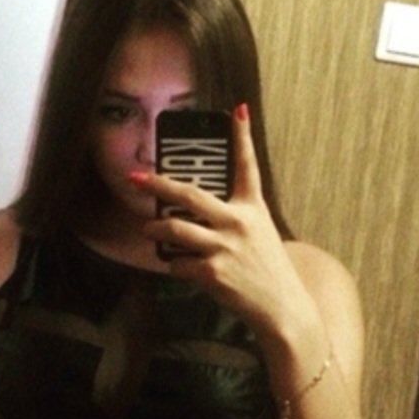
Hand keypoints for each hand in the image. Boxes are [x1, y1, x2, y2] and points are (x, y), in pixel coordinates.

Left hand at [135, 104, 318, 343]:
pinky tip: (180, 268)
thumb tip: (195, 209)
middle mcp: (238, 222)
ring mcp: (224, 248)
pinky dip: (174, 265)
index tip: (236, 111)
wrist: (281, 307)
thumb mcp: (260, 233)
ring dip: (155, 229)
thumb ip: (234, 216)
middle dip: (159, 183)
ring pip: (175, 229)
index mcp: (252, 208)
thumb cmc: (267, 269)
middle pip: (190, 195)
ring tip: (147, 229)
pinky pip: (178, 263)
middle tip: (137, 178)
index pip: (247, 166)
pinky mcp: (213, 273)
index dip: (242, 136)